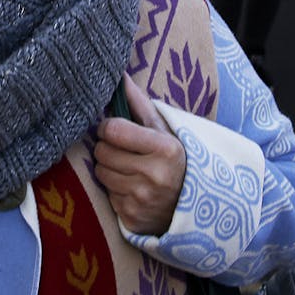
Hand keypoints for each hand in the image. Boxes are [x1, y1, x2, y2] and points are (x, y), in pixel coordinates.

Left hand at [94, 74, 185, 235]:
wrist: (192, 206)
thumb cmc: (173, 160)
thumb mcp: (164, 131)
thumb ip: (139, 103)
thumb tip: (120, 76)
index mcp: (165, 148)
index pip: (113, 130)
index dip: (109, 127)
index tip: (115, 129)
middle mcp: (153, 175)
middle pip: (102, 152)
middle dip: (108, 148)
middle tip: (122, 150)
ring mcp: (142, 198)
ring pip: (101, 172)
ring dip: (109, 168)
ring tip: (127, 168)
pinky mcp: (131, 217)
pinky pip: (107, 194)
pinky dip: (115, 190)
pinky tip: (131, 188)